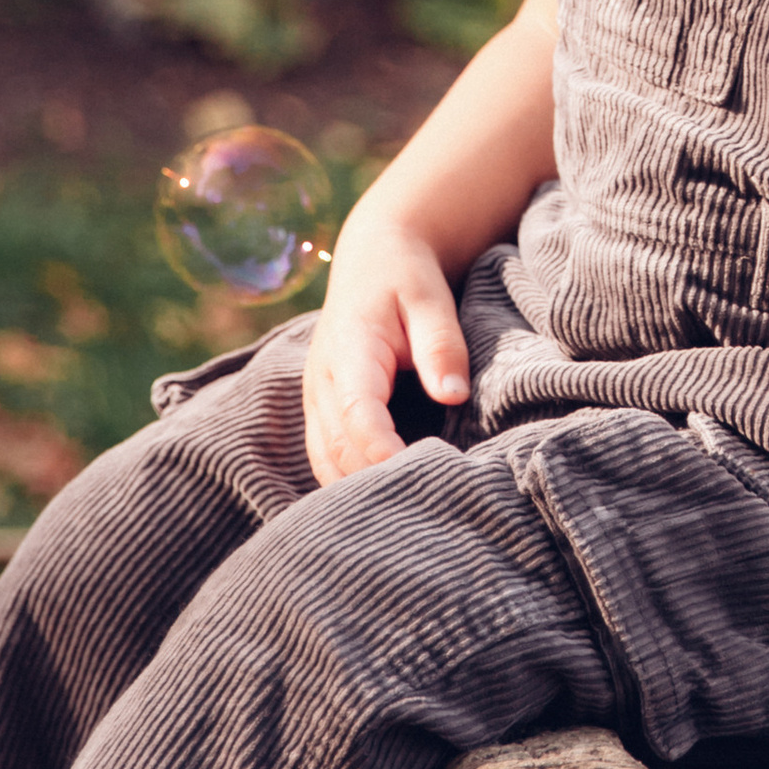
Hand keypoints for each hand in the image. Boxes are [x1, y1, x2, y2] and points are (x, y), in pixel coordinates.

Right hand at [302, 207, 470, 483]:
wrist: (373, 257)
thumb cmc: (406, 278)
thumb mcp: (430, 299)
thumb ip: (440, 345)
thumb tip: (452, 394)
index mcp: (349, 352)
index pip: (359, 417)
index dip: (384, 454)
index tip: (422, 476)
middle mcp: (322, 381)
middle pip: (338, 449)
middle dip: (375, 482)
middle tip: (426, 506)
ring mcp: (315, 397)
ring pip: (324, 460)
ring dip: (357, 490)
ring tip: (406, 511)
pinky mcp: (320, 408)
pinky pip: (324, 456)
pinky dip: (347, 479)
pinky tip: (383, 495)